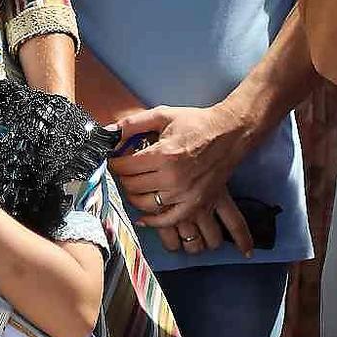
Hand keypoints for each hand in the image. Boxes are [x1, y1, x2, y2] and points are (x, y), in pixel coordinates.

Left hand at [111, 103, 255, 253]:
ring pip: (145, 204)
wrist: (229, 134)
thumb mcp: (163, 115)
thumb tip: (107, 131)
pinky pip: (168, 221)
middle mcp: (173, 177)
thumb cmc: (196, 123)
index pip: (125, 166)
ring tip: (134, 185)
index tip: (113, 160)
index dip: (114, 163)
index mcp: (163, 155)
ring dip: (134, 195)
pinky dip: (153, 222)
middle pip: (132, 186)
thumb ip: (133, 123)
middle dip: (123, 177)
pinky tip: (143, 217)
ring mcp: (185, 194)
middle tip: (124, 171)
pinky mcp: (195, 204)